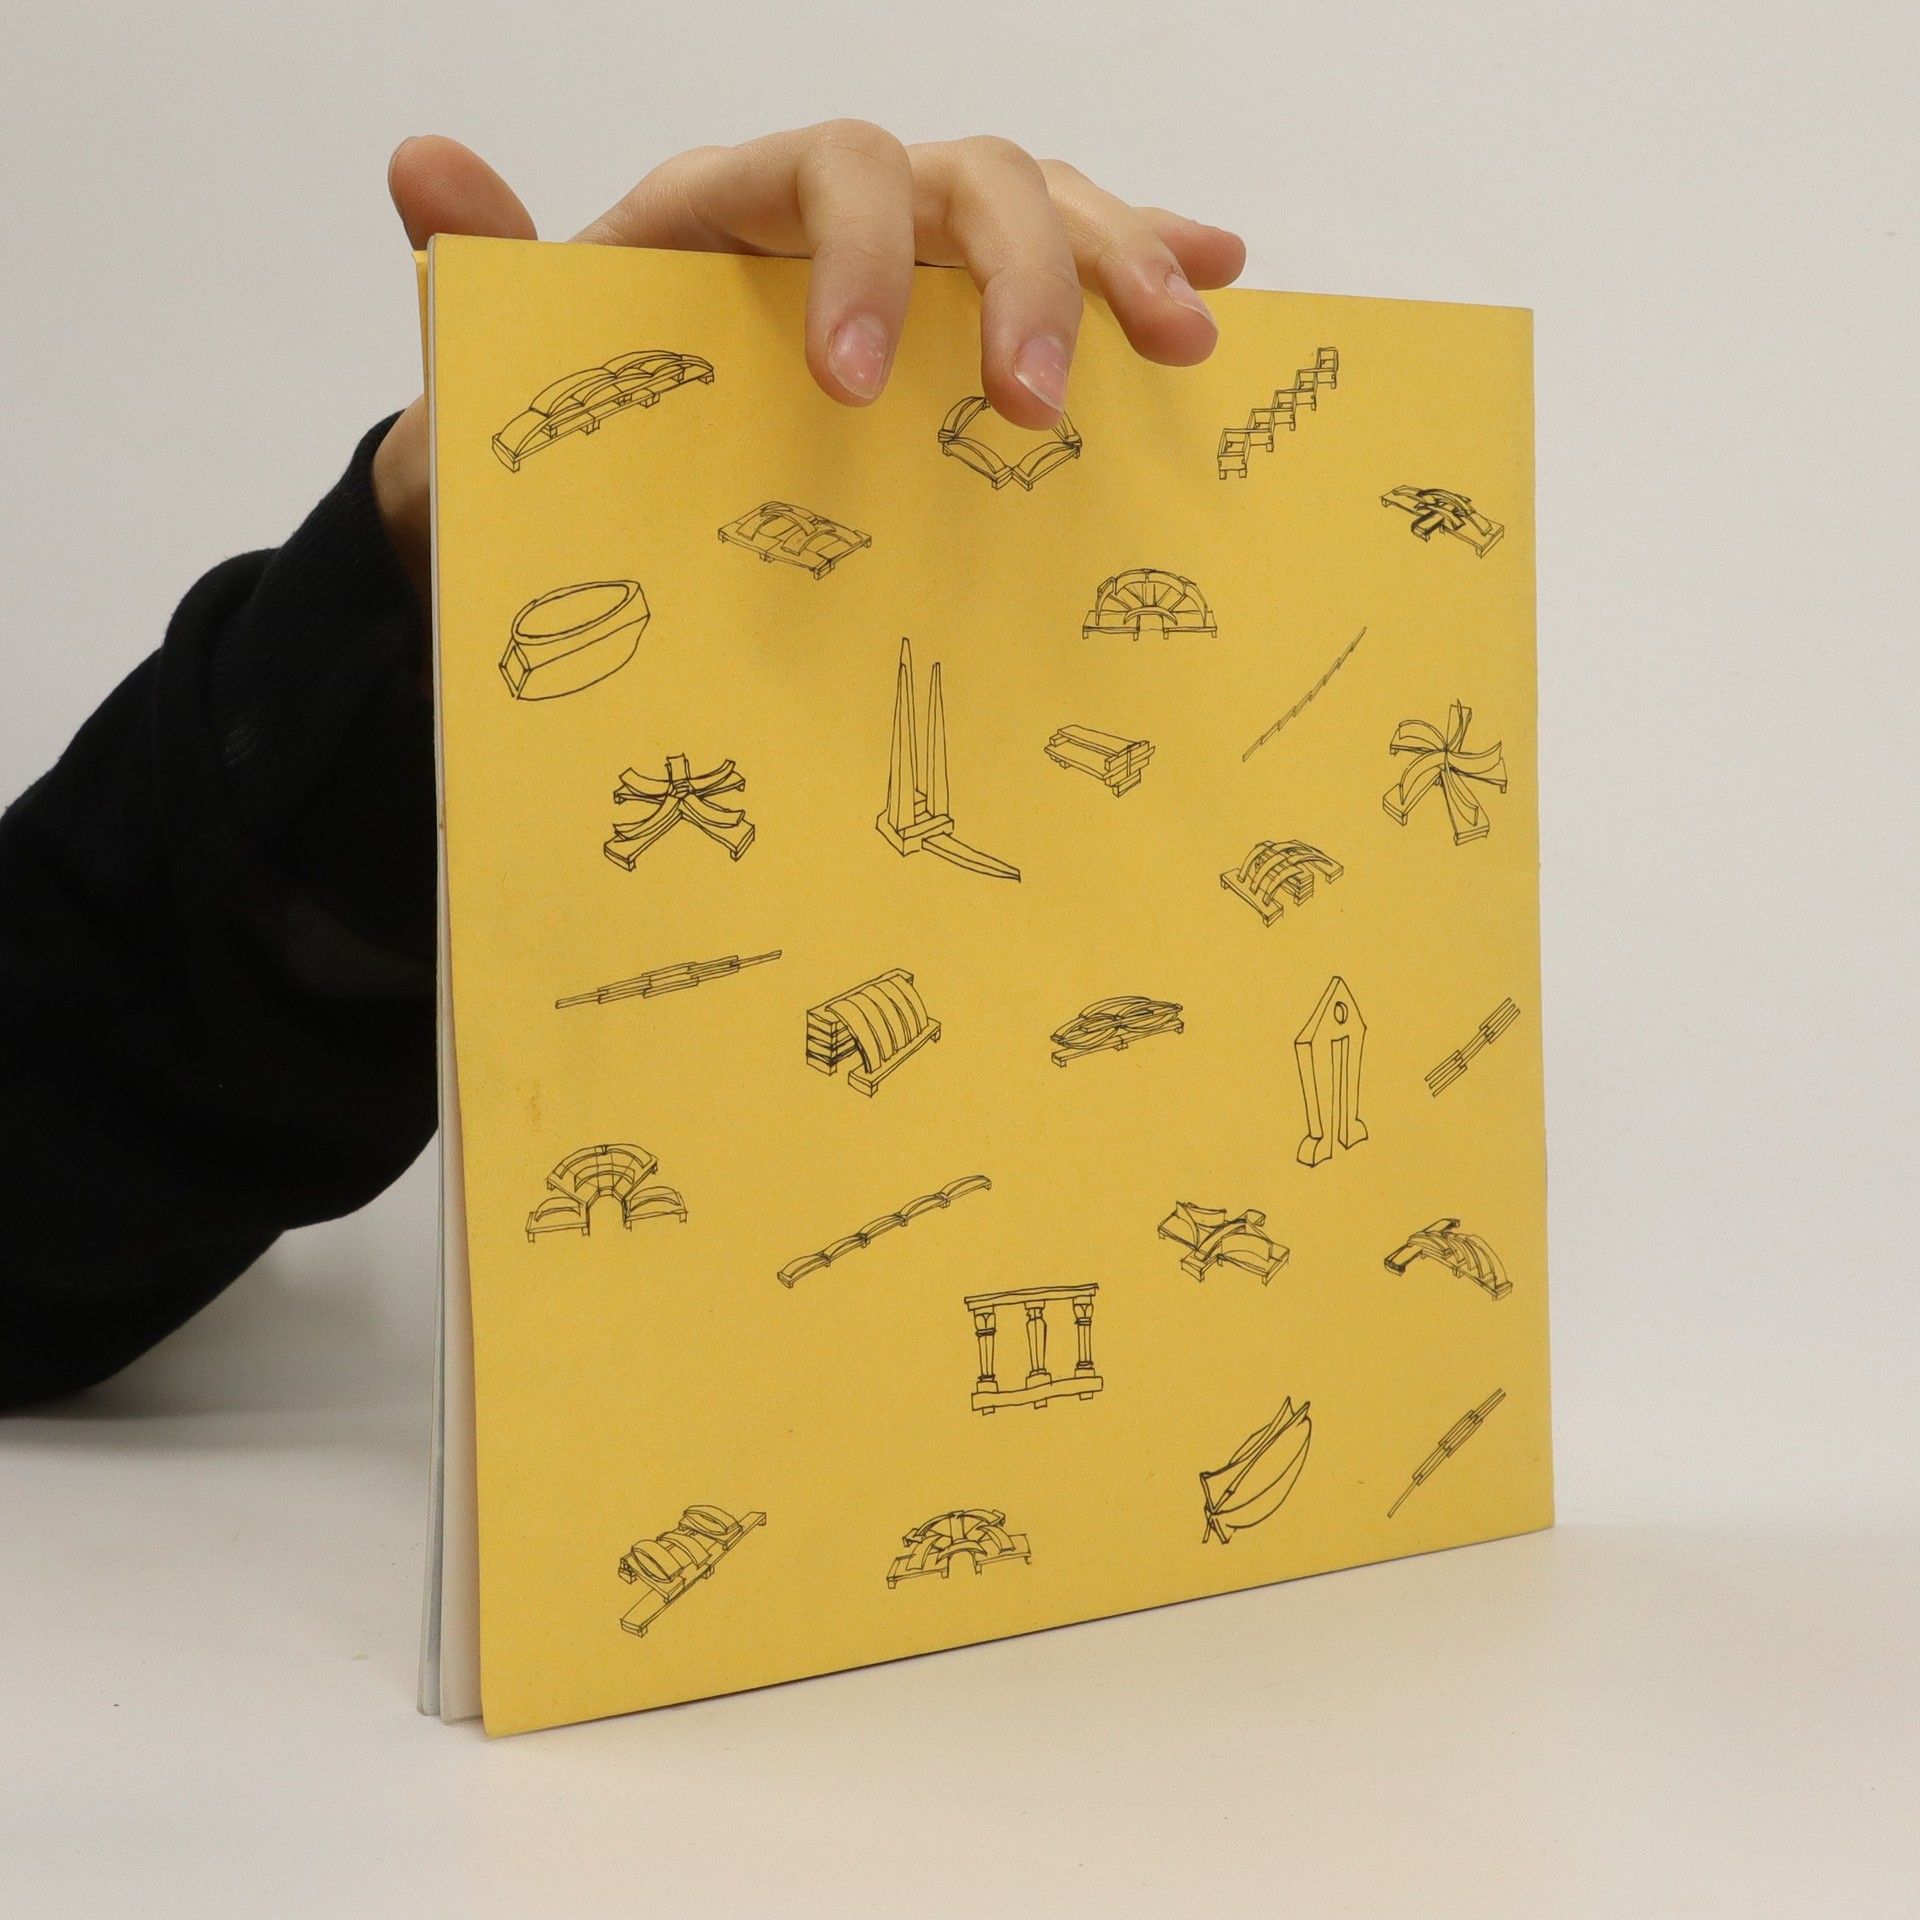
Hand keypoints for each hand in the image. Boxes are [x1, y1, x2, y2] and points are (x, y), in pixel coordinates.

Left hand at [371, 126, 1244, 596]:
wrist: (590, 474)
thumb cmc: (560, 423)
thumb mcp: (504, 364)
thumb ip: (485, 270)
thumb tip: (424, 161)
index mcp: (736, 205)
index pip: (832, 173)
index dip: (864, 259)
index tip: (857, 387)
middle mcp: (840, 210)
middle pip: (967, 176)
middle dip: (1020, 277)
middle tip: (1032, 411)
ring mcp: (916, 254)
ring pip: (1038, 200)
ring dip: (1118, 257)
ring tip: (1183, 342)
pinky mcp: (960, 308)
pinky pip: (1068, 252)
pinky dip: (1140, 252)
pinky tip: (1214, 279)